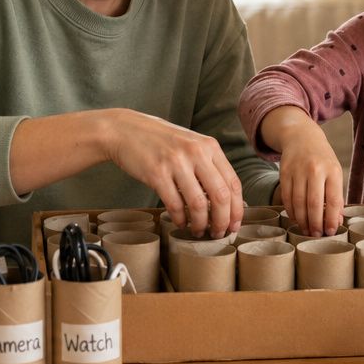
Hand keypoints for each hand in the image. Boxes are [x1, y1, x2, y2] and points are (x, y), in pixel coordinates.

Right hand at [98, 109, 242, 237]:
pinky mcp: (156, 173)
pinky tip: (180, 223)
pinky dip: (180, 219)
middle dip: (222, 221)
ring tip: (198, 231)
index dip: (237, 209)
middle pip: (220, 196)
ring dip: (200, 224)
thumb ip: (208, 165)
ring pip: (198, 204)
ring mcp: (176, 163)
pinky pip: (174, 205)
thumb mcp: (191, 145)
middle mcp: (196, 153)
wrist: (126, 130)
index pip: (233, 183)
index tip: (234, 225)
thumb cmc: (161, 141)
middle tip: (218, 234)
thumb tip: (225, 200)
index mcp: (210, 146)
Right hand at [272, 114, 343, 237]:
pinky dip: (291, 211)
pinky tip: (296, 218)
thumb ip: (336, 196)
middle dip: (315, 223)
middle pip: (313, 203)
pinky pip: (287, 197)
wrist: (301, 137)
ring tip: (306, 230)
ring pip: (298, 202)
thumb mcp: (335, 172)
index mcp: (332, 170)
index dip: (331, 219)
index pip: (333, 200)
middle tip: (316, 235)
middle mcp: (315, 169)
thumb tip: (336, 221)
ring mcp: (298, 170)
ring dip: (302, 220)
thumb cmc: (323, 159)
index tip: (331, 231)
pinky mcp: (284, 172)